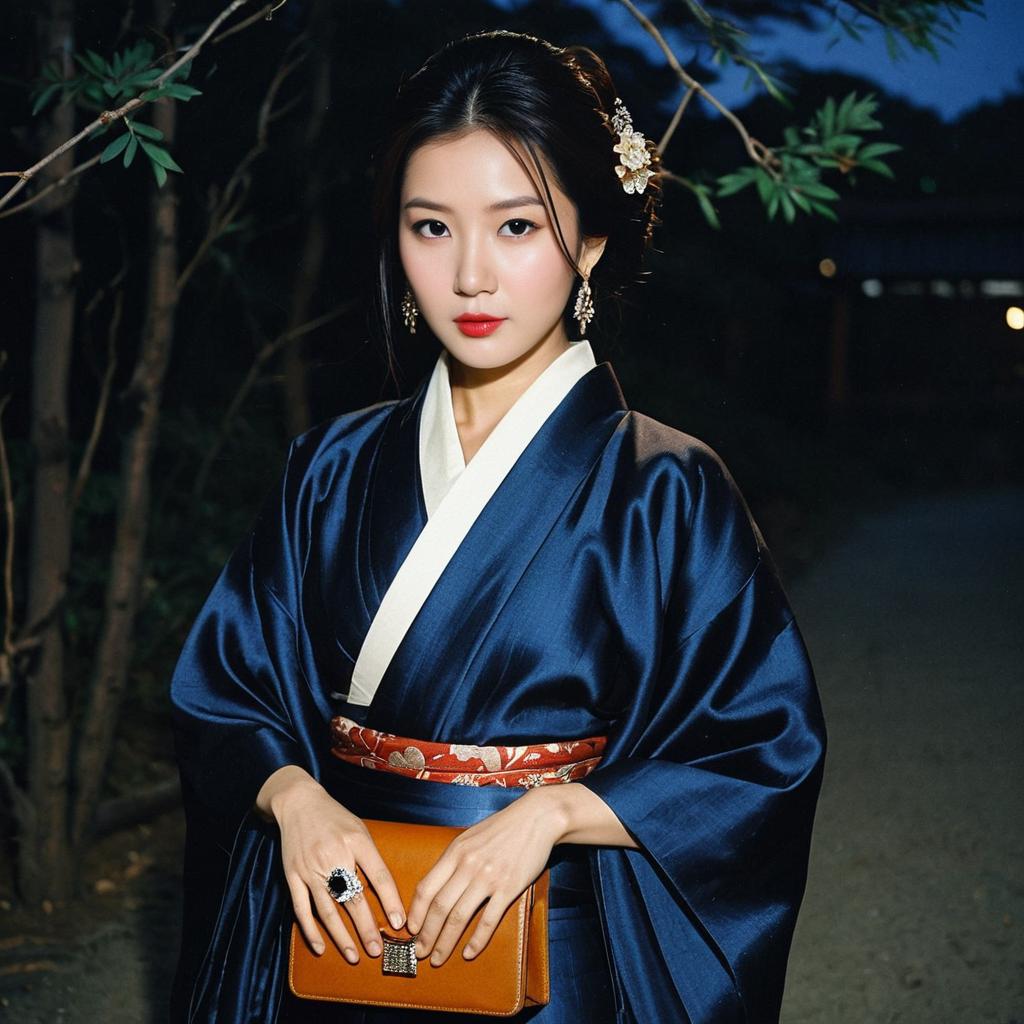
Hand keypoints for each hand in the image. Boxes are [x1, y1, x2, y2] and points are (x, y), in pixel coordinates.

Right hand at [257, 765, 406, 963]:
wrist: (298, 803)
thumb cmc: (334, 818)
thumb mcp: (359, 830)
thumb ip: (371, 858)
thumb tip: (385, 892)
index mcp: (356, 841)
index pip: (378, 875)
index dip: (390, 900)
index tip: (399, 923)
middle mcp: (334, 855)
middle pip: (353, 898)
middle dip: (366, 927)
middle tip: (377, 950)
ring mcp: (311, 868)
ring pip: (328, 909)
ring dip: (342, 936)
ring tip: (355, 955)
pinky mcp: (292, 876)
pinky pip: (302, 909)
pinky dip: (311, 930)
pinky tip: (321, 947)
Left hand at [405, 788, 567, 966]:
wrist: (537, 818)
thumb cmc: (502, 827)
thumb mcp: (470, 836)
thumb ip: (454, 858)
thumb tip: (437, 884)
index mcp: (455, 852)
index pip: (426, 888)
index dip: (415, 913)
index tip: (410, 930)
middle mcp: (468, 865)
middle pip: (439, 907)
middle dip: (426, 934)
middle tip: (418, 952)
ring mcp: (488, 878)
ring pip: (459, 917)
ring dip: (445, 942)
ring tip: (437, 958)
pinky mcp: (509, 888)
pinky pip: (488, 920)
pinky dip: (476, 940)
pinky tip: (468, 953)